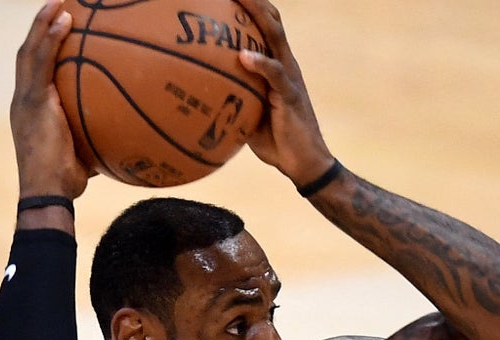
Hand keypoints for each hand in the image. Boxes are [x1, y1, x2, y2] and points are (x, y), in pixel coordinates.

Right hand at [11, 1, 90, 199]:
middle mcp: (25, 99)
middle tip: (61, 5)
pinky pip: (40, 61)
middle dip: (42, 27)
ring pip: (30, 50)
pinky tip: (65, 19)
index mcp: (34, 108)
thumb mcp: (90, 152)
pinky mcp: (30, 101)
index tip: (65, 28)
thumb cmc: (71, 181)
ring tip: (61, 1)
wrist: (49, 193)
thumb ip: (103, 136)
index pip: (39, 71)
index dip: (47, 48)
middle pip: (30, 53)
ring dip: (43, 22)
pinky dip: (49, 37)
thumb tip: (135, 133)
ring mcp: (25, 99)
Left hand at [233, 0, 335, 184]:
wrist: (305, 163)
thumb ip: (229, 96)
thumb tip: (194, 93)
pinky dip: (260, 64)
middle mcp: (284, 63)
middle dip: (251, 1)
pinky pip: (275, 74)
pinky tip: (243, 56)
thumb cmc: (274, 140)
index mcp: (275, 64)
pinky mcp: (291, 95)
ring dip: (257, 15)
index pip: (264, 25)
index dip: (249, 6)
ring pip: (275, 36)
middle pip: (270, 20)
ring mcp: (290, 77)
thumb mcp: (246, 113)